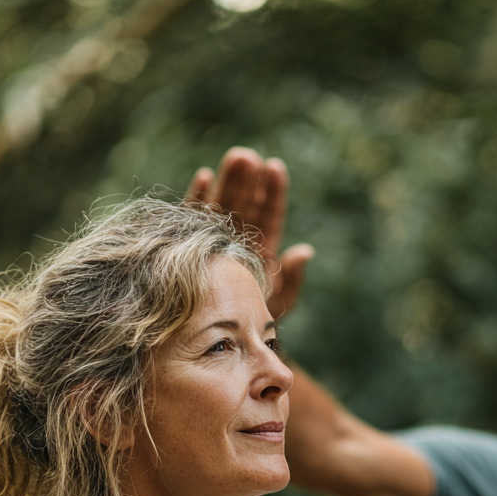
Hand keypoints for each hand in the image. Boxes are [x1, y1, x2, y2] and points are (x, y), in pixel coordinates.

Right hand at [186, 148, 313, 318]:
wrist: (218, 338)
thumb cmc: (250, 325)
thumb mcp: (278, 303)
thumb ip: (293, 279)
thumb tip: (306, 249)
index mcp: (261, 250)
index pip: (268, 216)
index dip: (272, 192)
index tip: (275, 168)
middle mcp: (238, 241)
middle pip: (245, 205)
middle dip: (247, 180)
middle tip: (249, 157)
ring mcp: (214, 240)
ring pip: (222, 205)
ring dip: (228, 181)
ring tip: (236, 158)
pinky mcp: (191, 245)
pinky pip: (194, 218)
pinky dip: (200, 197)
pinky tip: (205, 177)